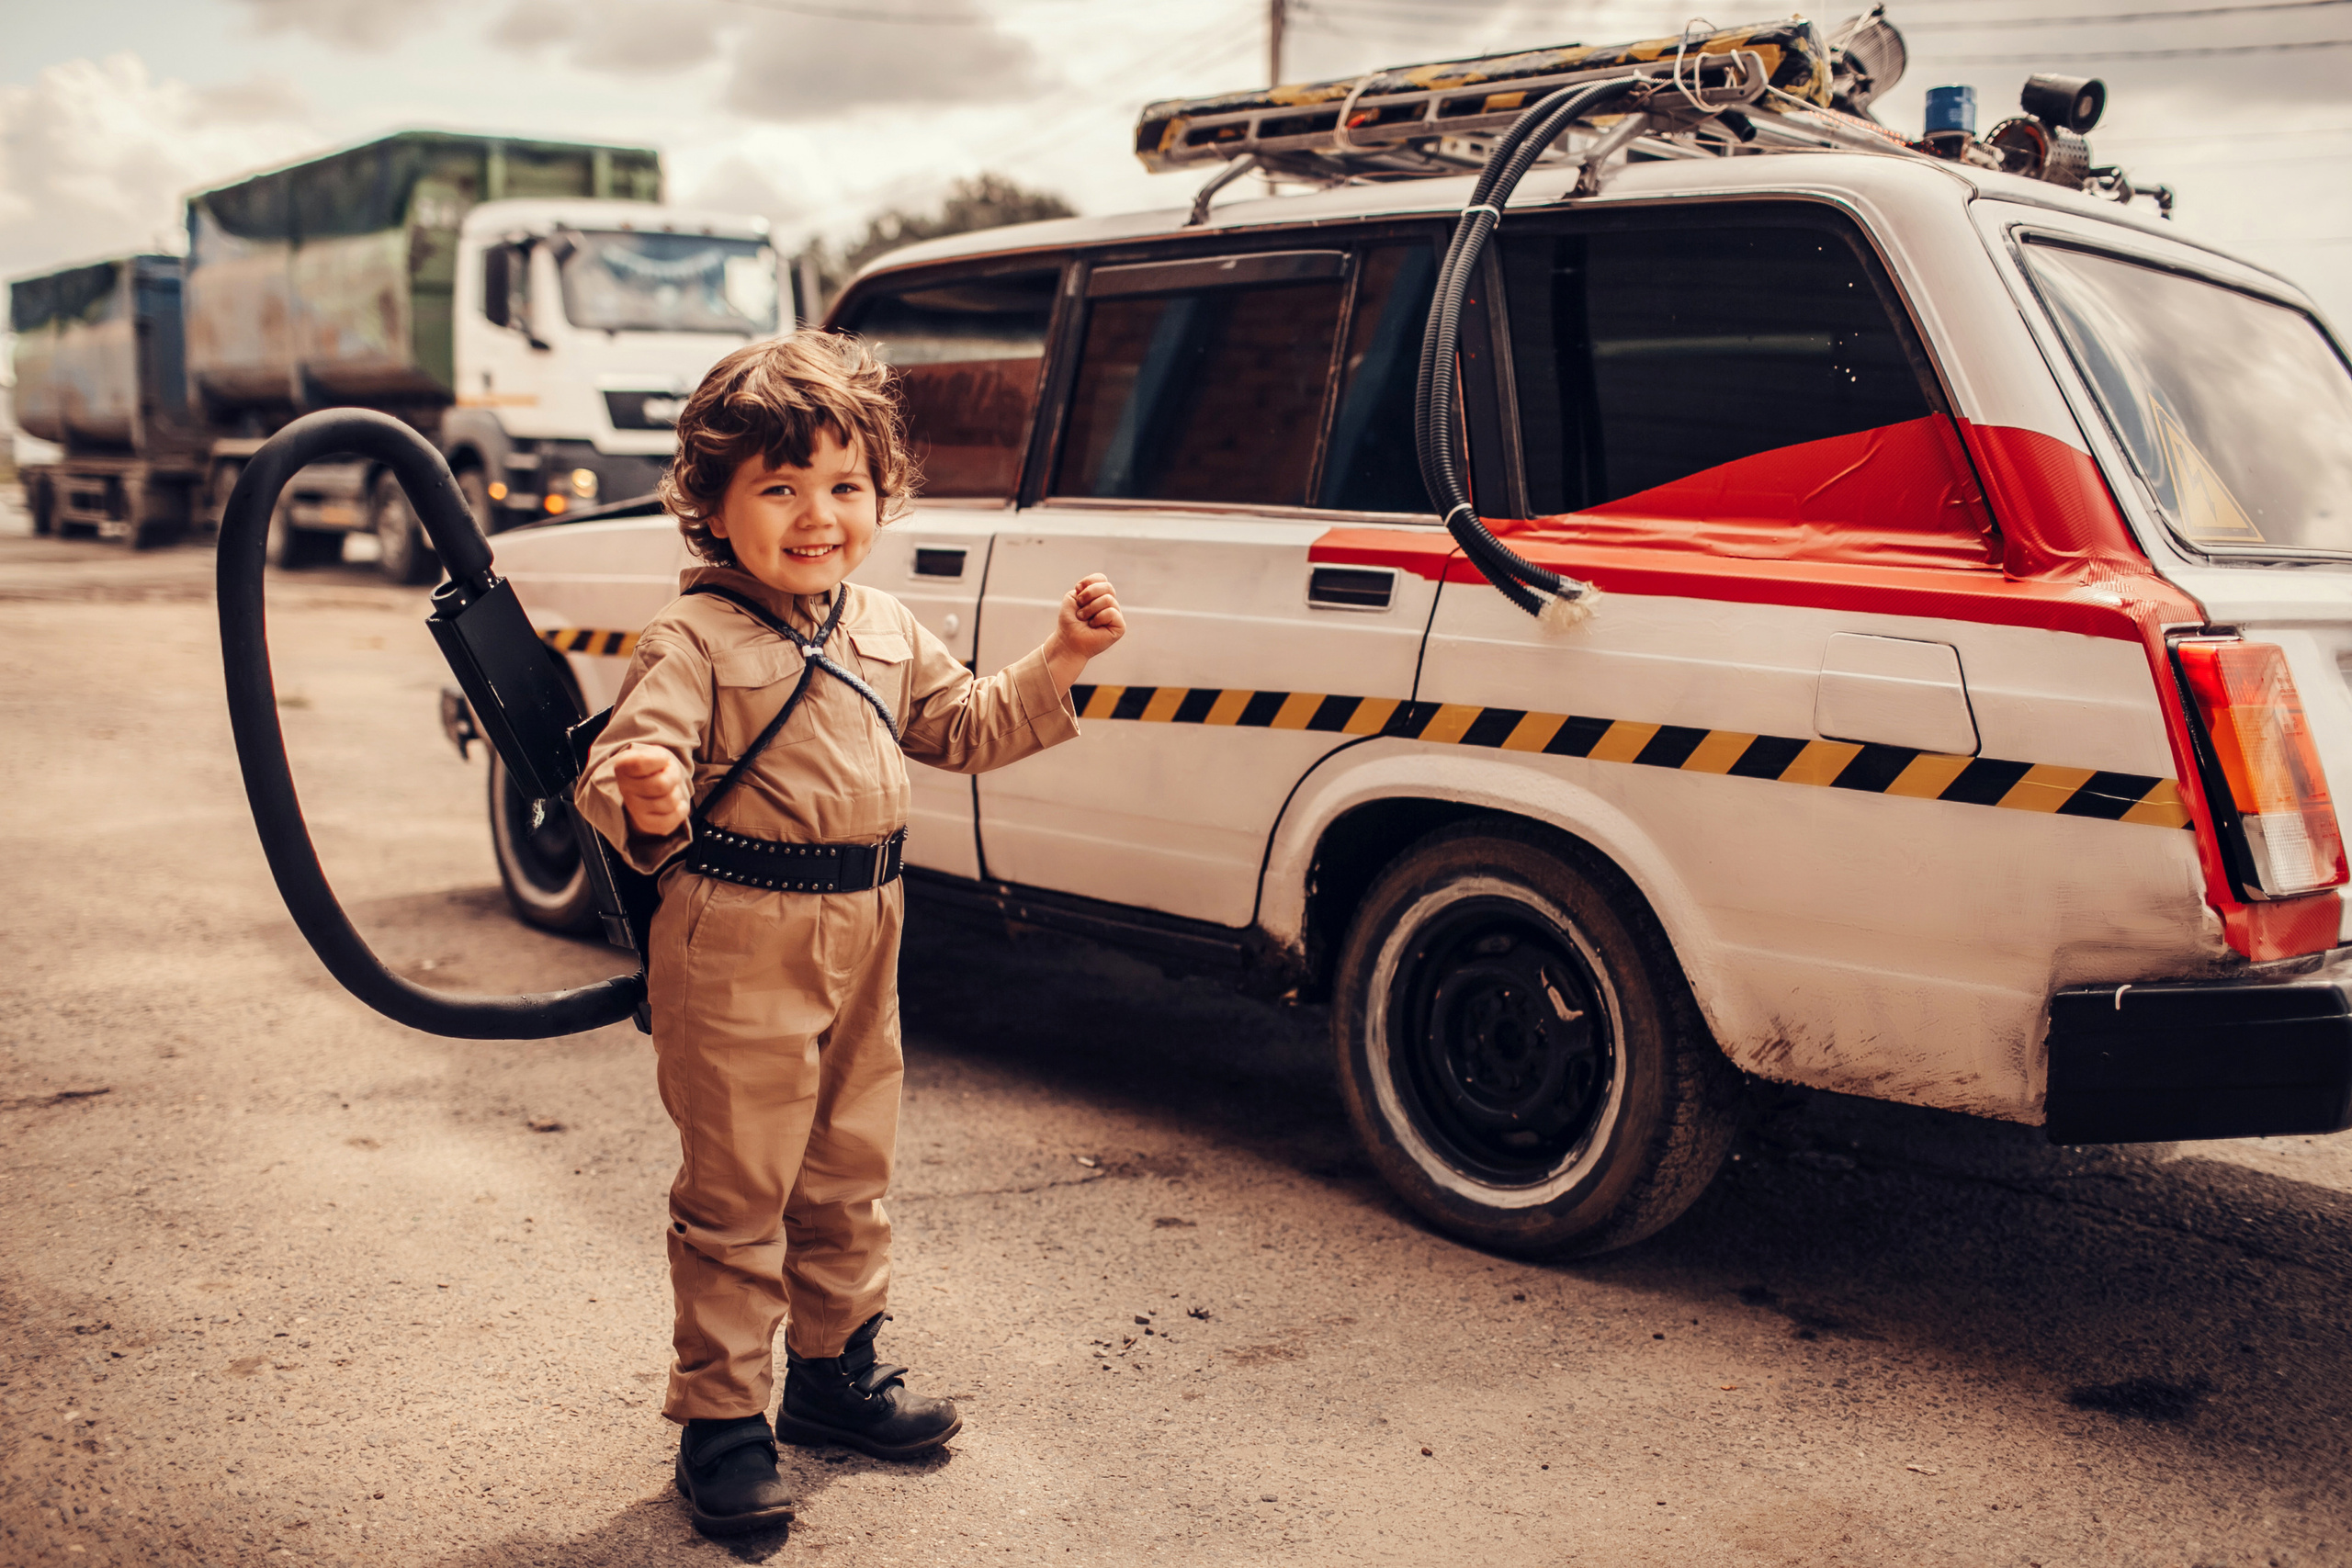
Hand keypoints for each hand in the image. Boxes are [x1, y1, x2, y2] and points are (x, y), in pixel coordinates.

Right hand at [612, 744, 689, 837]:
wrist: (650, 782)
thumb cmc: (655, 766)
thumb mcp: (656, 753)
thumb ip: (658, 757)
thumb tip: (663, 768)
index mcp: (623, 767)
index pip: (641, 764)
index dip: (660, 760)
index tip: (662, 759)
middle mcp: (624, 789)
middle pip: (661, 785)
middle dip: (674, 777)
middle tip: (670, 775)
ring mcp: (634, 808)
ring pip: (669, 802)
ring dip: (677, 793)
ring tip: (670, 789)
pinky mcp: (646, 823)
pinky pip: (671, 820)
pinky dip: (681, 810)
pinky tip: (676, 803)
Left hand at [1045, 574, 1125, 691]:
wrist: (1068, 640)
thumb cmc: (1070, 620)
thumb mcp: (1073, 597)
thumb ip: (1087, 587)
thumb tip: (1104, 592)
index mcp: (1100, 595)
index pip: (1102, 579)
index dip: (1089, 582)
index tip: (1077, 591)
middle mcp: (1110, 604)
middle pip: (1107, 587)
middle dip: (1089, 594)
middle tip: (1079, 606)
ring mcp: (1116, 615)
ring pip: (1108, 599)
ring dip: (1090, 609)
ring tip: (1084, 618)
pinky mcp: (1120, 627)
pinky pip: (1111, 612)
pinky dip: (1098, 618)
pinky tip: (1093, 626)